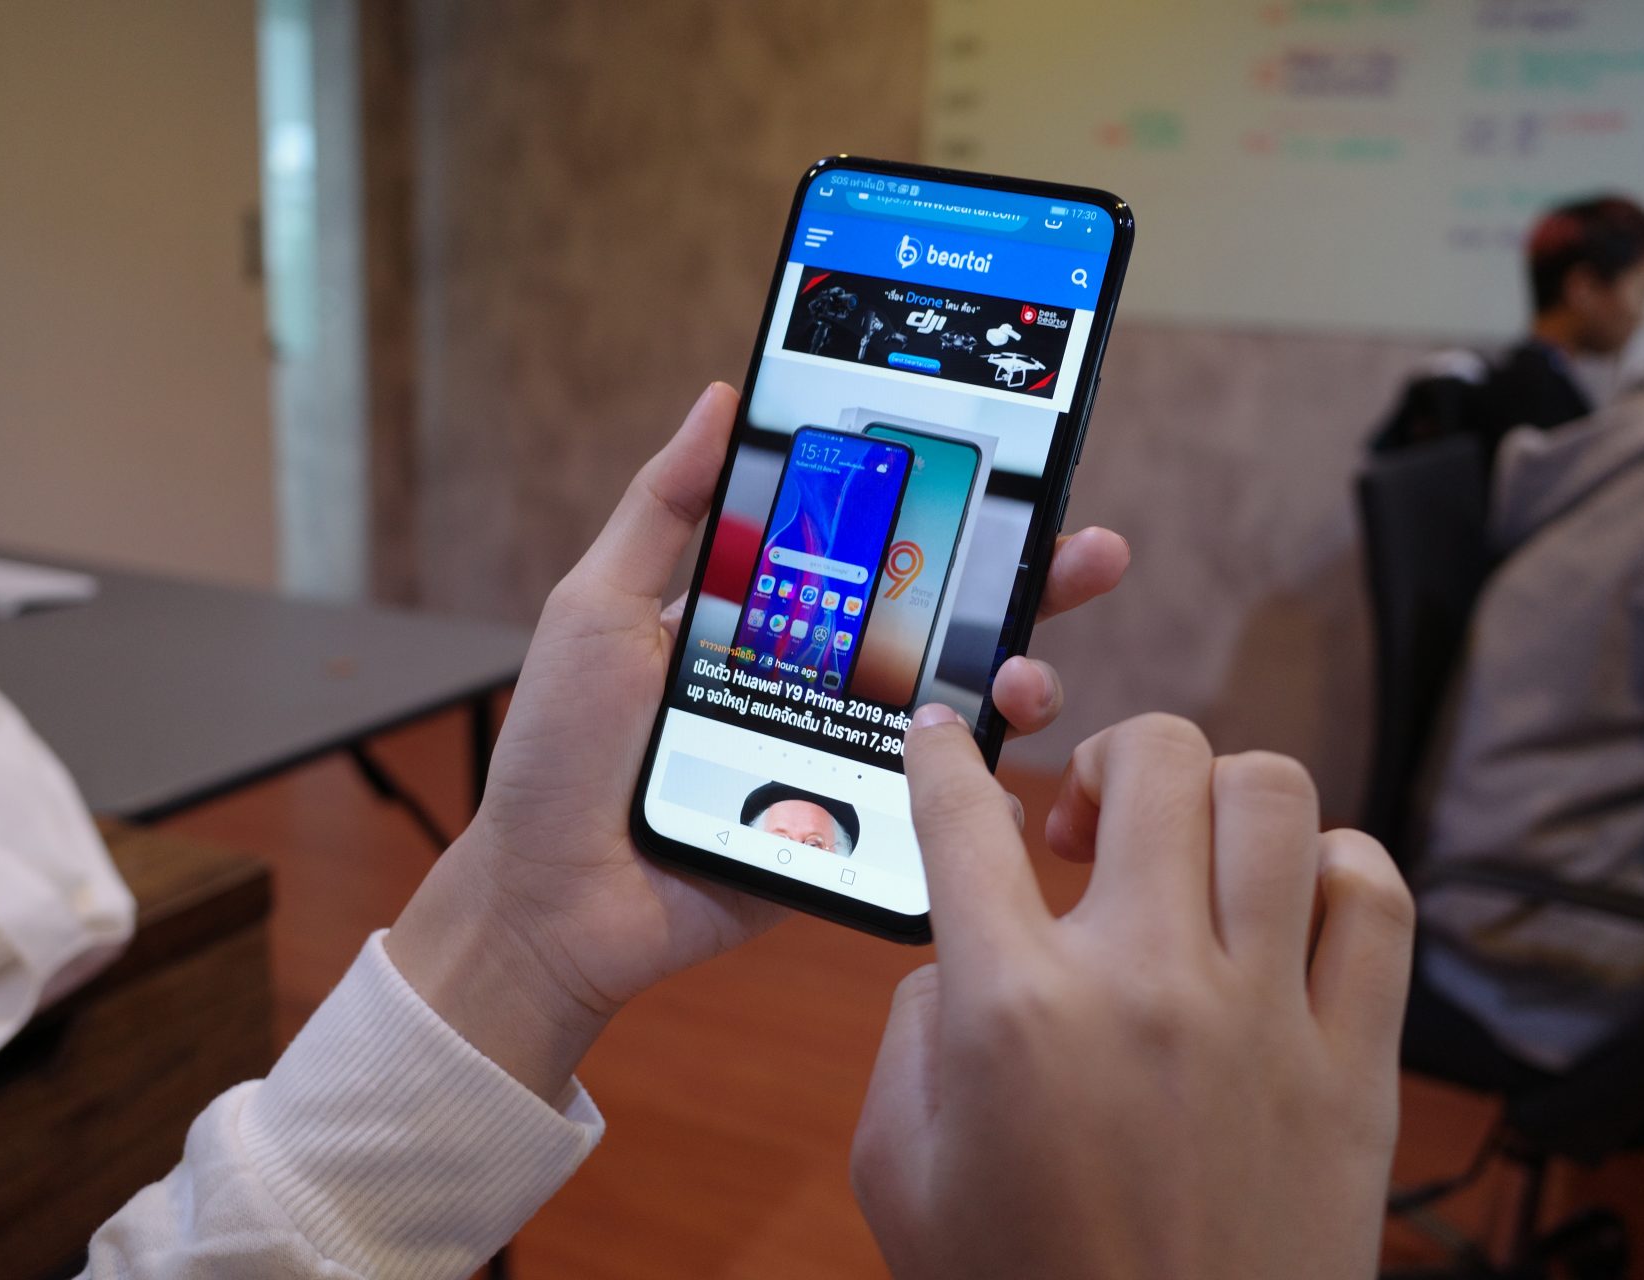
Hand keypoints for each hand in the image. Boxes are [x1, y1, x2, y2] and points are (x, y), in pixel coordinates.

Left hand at [389, 383, 1130, 1101]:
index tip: (1018, 475)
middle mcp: (825, 682)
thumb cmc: (561, 753)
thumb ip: (663, 509)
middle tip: (1091, 555)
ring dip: (1019, 684)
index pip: (879, 551)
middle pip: (947, 622)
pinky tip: (998, 780)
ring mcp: (847, 760)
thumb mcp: (599, 608)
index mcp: (774, 615)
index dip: (951, 514)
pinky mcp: (855, 838)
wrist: (551, 900)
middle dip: (1031, 585)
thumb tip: (719, 398)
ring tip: (1025, 681)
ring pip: (961, 714)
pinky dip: (983, 797)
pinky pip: (939, 813)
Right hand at [852, 711, 1413, 1278]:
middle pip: (1153, 760)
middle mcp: (1147, 984)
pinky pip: (1376, 898)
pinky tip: (1286, 903)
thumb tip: (964, 953)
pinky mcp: (1355, 1066)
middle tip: (1082, 827)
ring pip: (1274, 796)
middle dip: (1102, 758)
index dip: (943, 754)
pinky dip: (1332, 866)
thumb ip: (912, 1032)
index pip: (964, 820)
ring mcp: (1265, 1018)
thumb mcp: (899, 1168)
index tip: (946, 734)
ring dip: (1214, 797)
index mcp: (1013, 1012)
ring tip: (1185, 854)